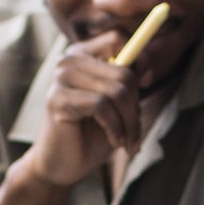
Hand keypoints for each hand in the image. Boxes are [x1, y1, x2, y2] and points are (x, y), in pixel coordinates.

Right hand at [18, 34, 143, 189]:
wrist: (62, 166)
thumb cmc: (91, 134)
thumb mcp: (117, 105)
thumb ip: (128, 83)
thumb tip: (146, 71)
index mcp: (83, 55)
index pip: (117, 39)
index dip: (140, 58)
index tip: (146, 83)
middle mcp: (69, 60)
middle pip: (123, 71)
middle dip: (136, 107)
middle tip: (136, 133)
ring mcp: (60, 78)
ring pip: (116, 90)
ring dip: (130, 122)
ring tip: (129, 142)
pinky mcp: (57, 99)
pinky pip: (102, 106)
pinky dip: (115, 127)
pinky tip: (115, 141)